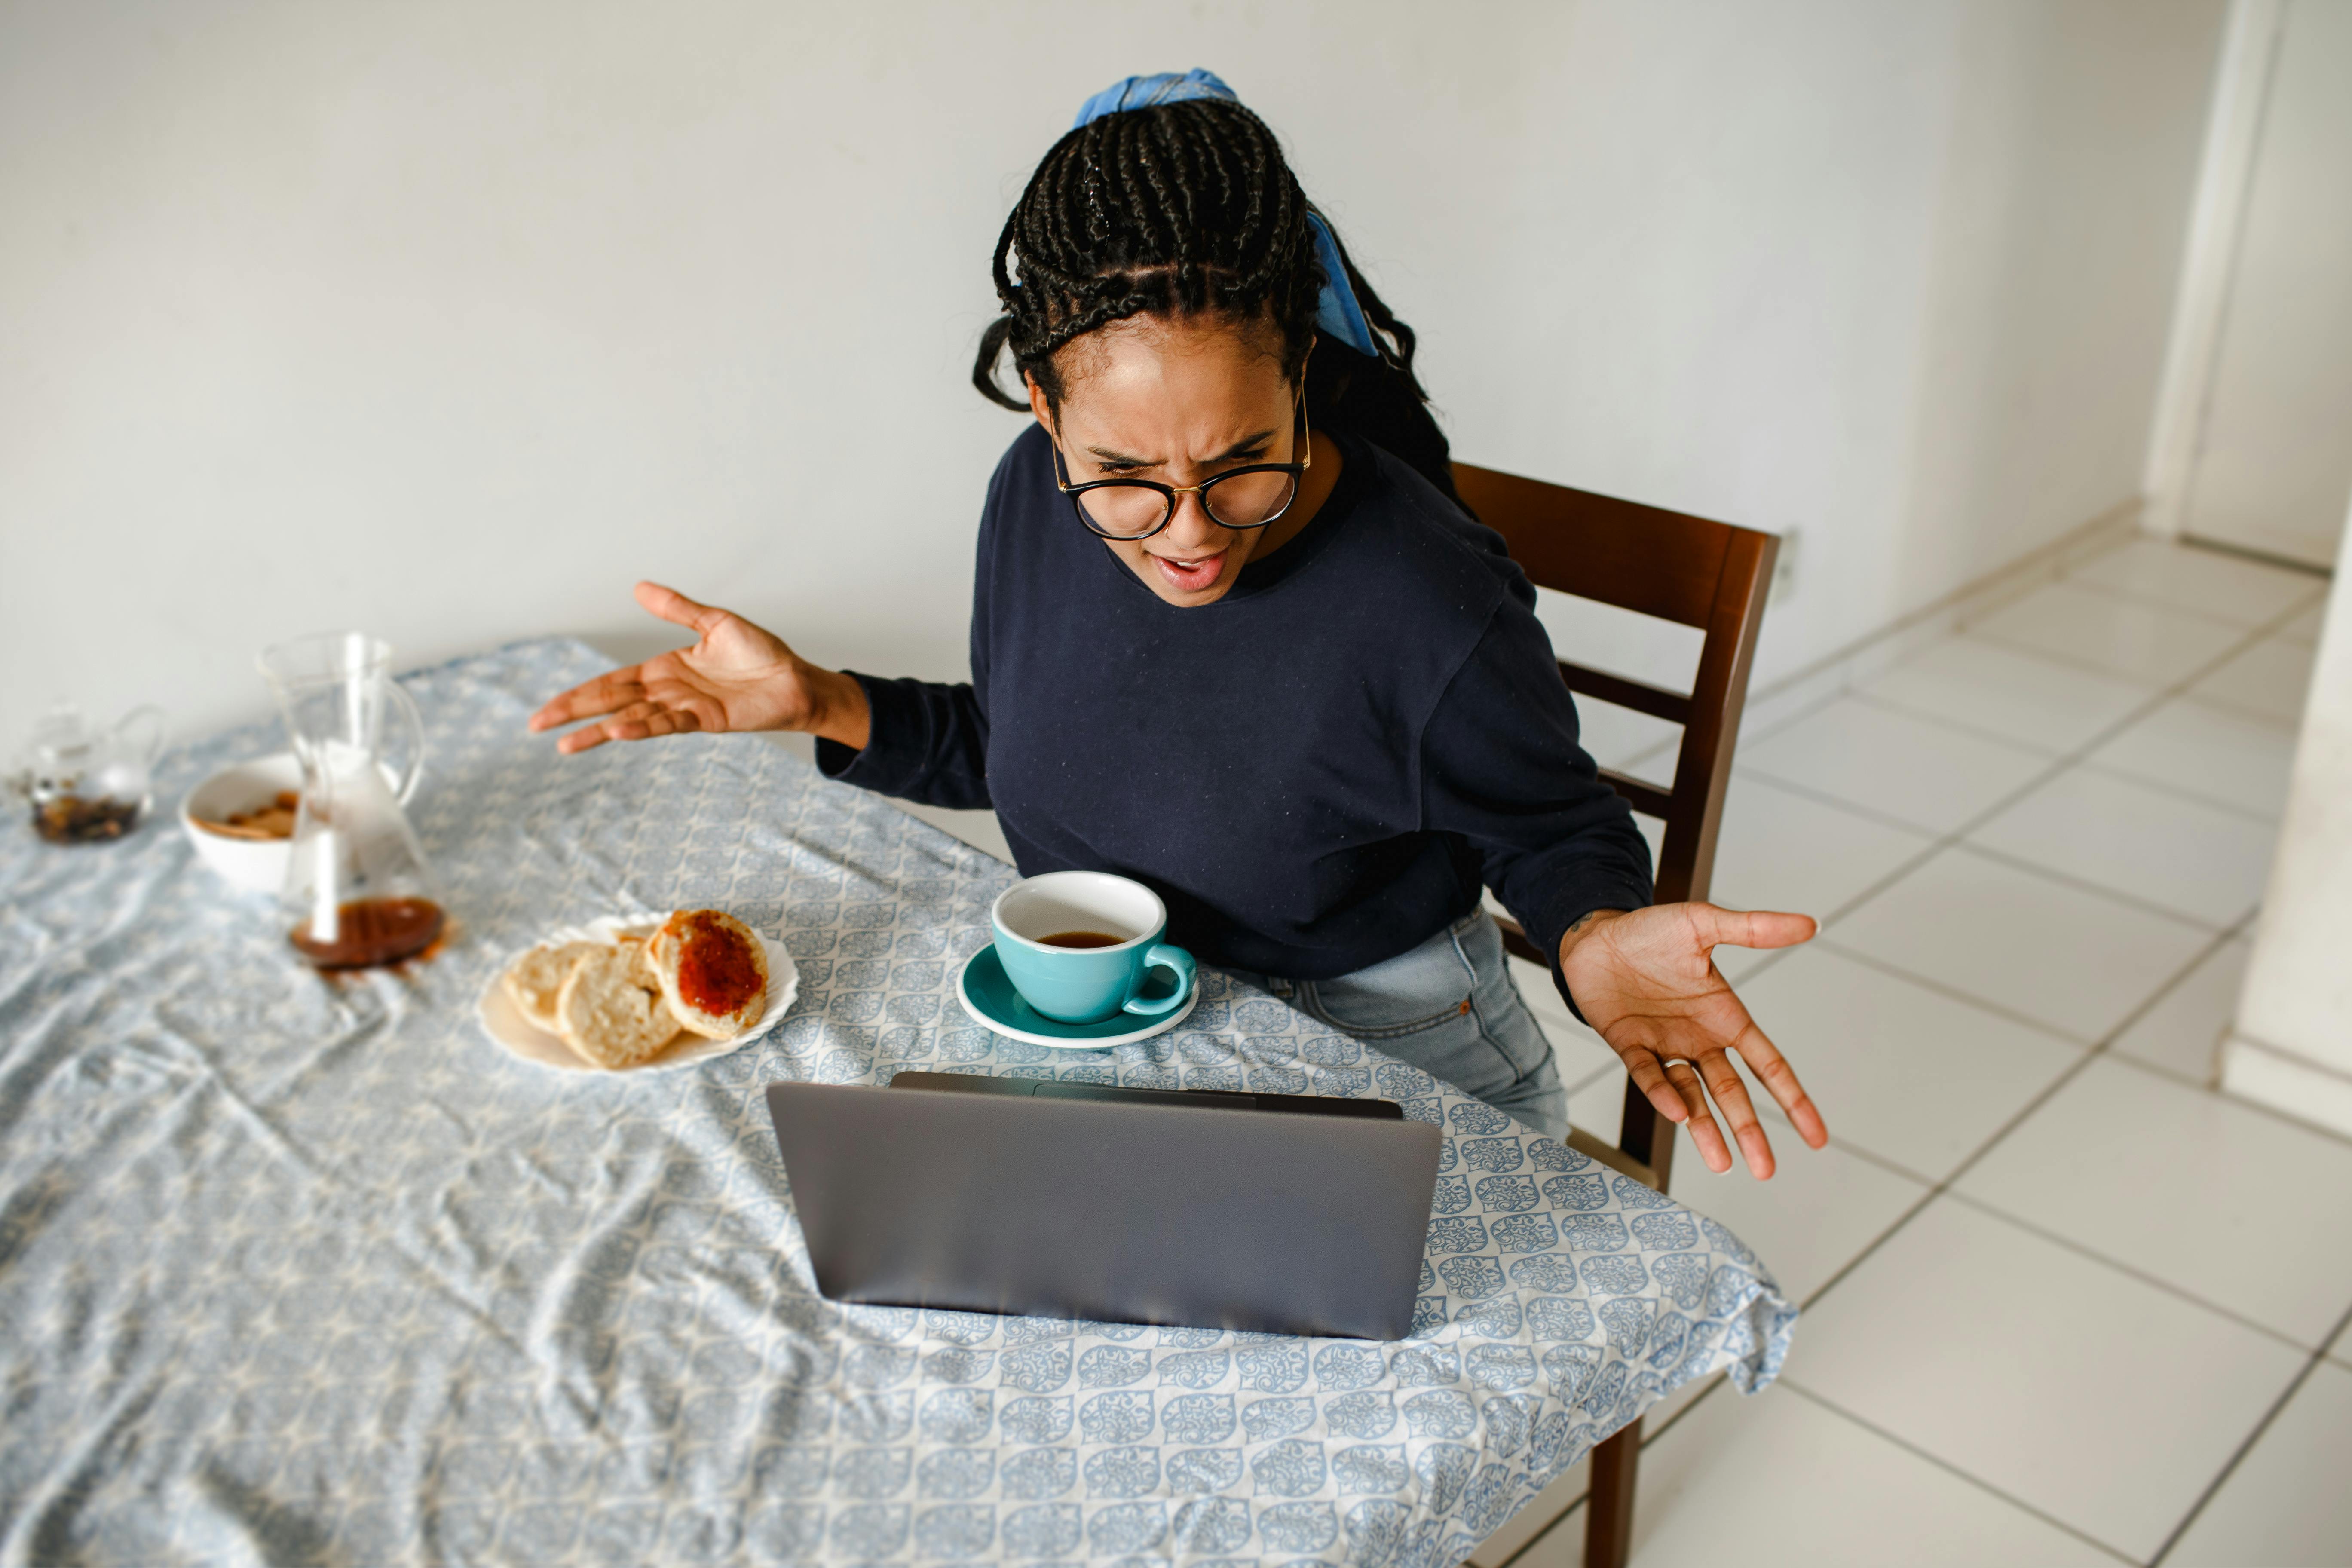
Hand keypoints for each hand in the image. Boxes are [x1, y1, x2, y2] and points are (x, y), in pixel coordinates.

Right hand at [528, 582, 869, 753]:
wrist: (796, 678)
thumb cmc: (760, 653)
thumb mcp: (714, 623)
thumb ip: (677, 608)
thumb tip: (638, 586)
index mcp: (663, 670)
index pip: (610, 683)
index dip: (578, 694)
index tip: (547, 710)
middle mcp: (667, 692)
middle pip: (611, 703)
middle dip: (573, 714)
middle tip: (536, 727)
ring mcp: (684, 708)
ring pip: (632, 721)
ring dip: (599, 732)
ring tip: (565, 746)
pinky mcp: (706, 719)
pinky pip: (668, 724)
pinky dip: (643, 728)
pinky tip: (619, 732)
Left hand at [1559, 903, 1826, 1177]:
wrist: (1595, 934)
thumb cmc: (1650, 930)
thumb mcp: (1704, 924)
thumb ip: (1754, 928)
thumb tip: (1811, 923)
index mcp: (1725, 1017)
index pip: (1769, 1065)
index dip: (1794, 1099)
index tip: (1817, 1138)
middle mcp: (1698, 1040)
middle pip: (1732, 1093)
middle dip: (1749, 1130)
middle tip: (1765, 1170)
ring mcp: (1664, 1046)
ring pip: (1691, 1096)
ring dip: (1705, 1130)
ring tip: (1722, 1164)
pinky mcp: (1628, 1045)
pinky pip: (1648, 1075)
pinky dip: (1662, 1094)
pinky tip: (1677, 1113)